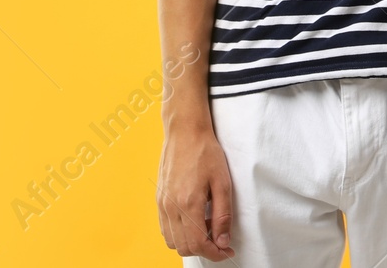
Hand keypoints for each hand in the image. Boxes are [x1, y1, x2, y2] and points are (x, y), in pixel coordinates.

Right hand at [158, 124, 235, 259]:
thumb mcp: (222, 183)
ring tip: (208, 227)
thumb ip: (223, 215)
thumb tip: (223, 241)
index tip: (227, 250)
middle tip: (221, 240)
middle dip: (205, 250)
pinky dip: (179, 233)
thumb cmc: (205, 153)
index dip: (215, 253)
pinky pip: (165, 229)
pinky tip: (194, 220)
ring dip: (191, 243)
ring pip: (173, 241)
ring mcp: (162, 204)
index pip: (199, 244)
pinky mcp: (159, 200)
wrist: (185, 132)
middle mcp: (171, 207)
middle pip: (185, 247)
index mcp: (188, 204)